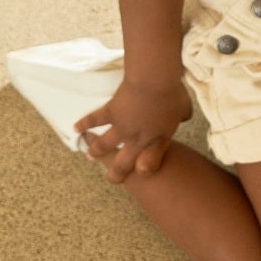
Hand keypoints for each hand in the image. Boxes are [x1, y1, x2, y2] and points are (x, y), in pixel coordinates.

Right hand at [74, 78, 192, 182]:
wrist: (154, 81)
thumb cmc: (173, 93)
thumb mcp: (185, 108)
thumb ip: (182, 116)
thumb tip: (184, 116)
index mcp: (158, 139)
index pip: (150, 162)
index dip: (144, 170)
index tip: (140, 171)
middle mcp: (138, 139)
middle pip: (124, 163)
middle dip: (117, 173)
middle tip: (112, 179)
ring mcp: (122, 127)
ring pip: (105, 146)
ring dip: (96, 152)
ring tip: (90, 156)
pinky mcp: (110, 113)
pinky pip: (94, 120)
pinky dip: (84, 124)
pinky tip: (76, 128)